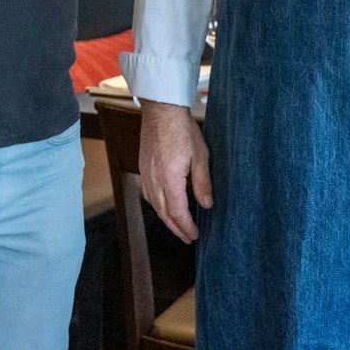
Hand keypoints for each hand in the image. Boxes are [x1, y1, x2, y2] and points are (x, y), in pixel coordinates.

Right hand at [139, 99, 211, 242]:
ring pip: (154, 205)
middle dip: (176, 228)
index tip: (194, 236)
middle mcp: (154, 180)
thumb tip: (207, 205)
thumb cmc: (182, 130)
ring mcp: (145, 174)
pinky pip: (148, 193)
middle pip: (163, 213)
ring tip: (177, 226)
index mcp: (169, 180)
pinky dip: (157, 205)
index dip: (186, 227)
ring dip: (166, 218)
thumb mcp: (200, 157)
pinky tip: (163, 205)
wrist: (161, 111)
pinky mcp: (143, 168)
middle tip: (187, 238)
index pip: (177, 212)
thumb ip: (203, 184)